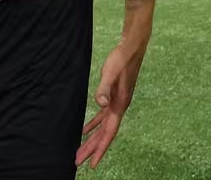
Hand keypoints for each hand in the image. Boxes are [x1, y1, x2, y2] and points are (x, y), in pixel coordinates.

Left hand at [77, 35, 148, 168]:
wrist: (132, 48)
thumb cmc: (121, 59)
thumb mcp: (110, 73)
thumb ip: (104, 88)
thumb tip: (100, 104)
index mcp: (119, 104)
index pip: (109, 132)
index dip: (100, 148)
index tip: (92, 164)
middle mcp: (119, 107)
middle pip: (105, 133)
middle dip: (92, 148)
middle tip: (78, 162)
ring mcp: (117, 102)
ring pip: (103, 127)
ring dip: (93, 139)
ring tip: (81, 151)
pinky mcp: (113, 96)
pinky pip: (102, 117)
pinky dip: (93, 125)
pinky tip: (85, 129)